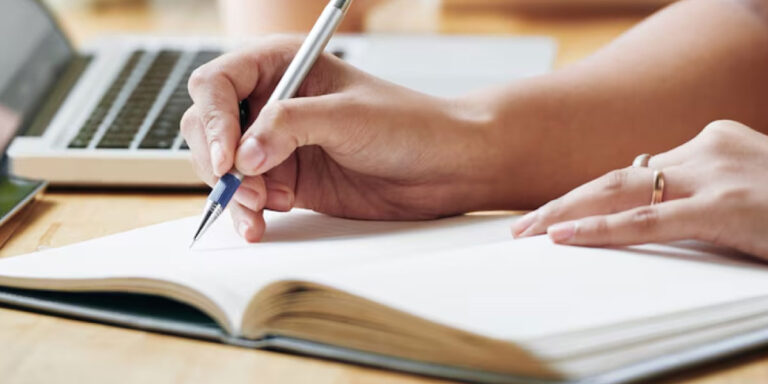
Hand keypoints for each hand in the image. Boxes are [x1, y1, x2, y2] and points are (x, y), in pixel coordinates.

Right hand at [181, 37, 493, 241]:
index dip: (214, 119)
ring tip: (258, 209)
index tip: (229, 155)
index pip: (219, 83)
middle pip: (209, 126)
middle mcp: (274, 103)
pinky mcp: (288, 180)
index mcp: (283, 66)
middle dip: (218, 159)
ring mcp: (278, 144)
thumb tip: (242, 153)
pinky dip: (246, 213)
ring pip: (224, 166)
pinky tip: (258, 224)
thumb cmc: (409, 124)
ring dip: (232, 191)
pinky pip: (249, 197)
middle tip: (242, 187)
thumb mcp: (348, 116)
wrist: (445, 168)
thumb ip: (290, 126)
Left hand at [511, 120, 767, 259]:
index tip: (553, 213)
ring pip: (622, 190)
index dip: (588, 194)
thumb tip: (644, 183)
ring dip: (567, 212)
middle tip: (522, 226)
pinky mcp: (727, 206)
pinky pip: (649, 220)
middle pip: (617, 174)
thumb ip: (695, 187)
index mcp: (710, 143)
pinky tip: (565, 238)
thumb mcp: (741, 187)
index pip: (635, 170)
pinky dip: (602, 229)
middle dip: (563, 201)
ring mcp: (716, 174)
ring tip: (528, 233)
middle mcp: (707, 149)